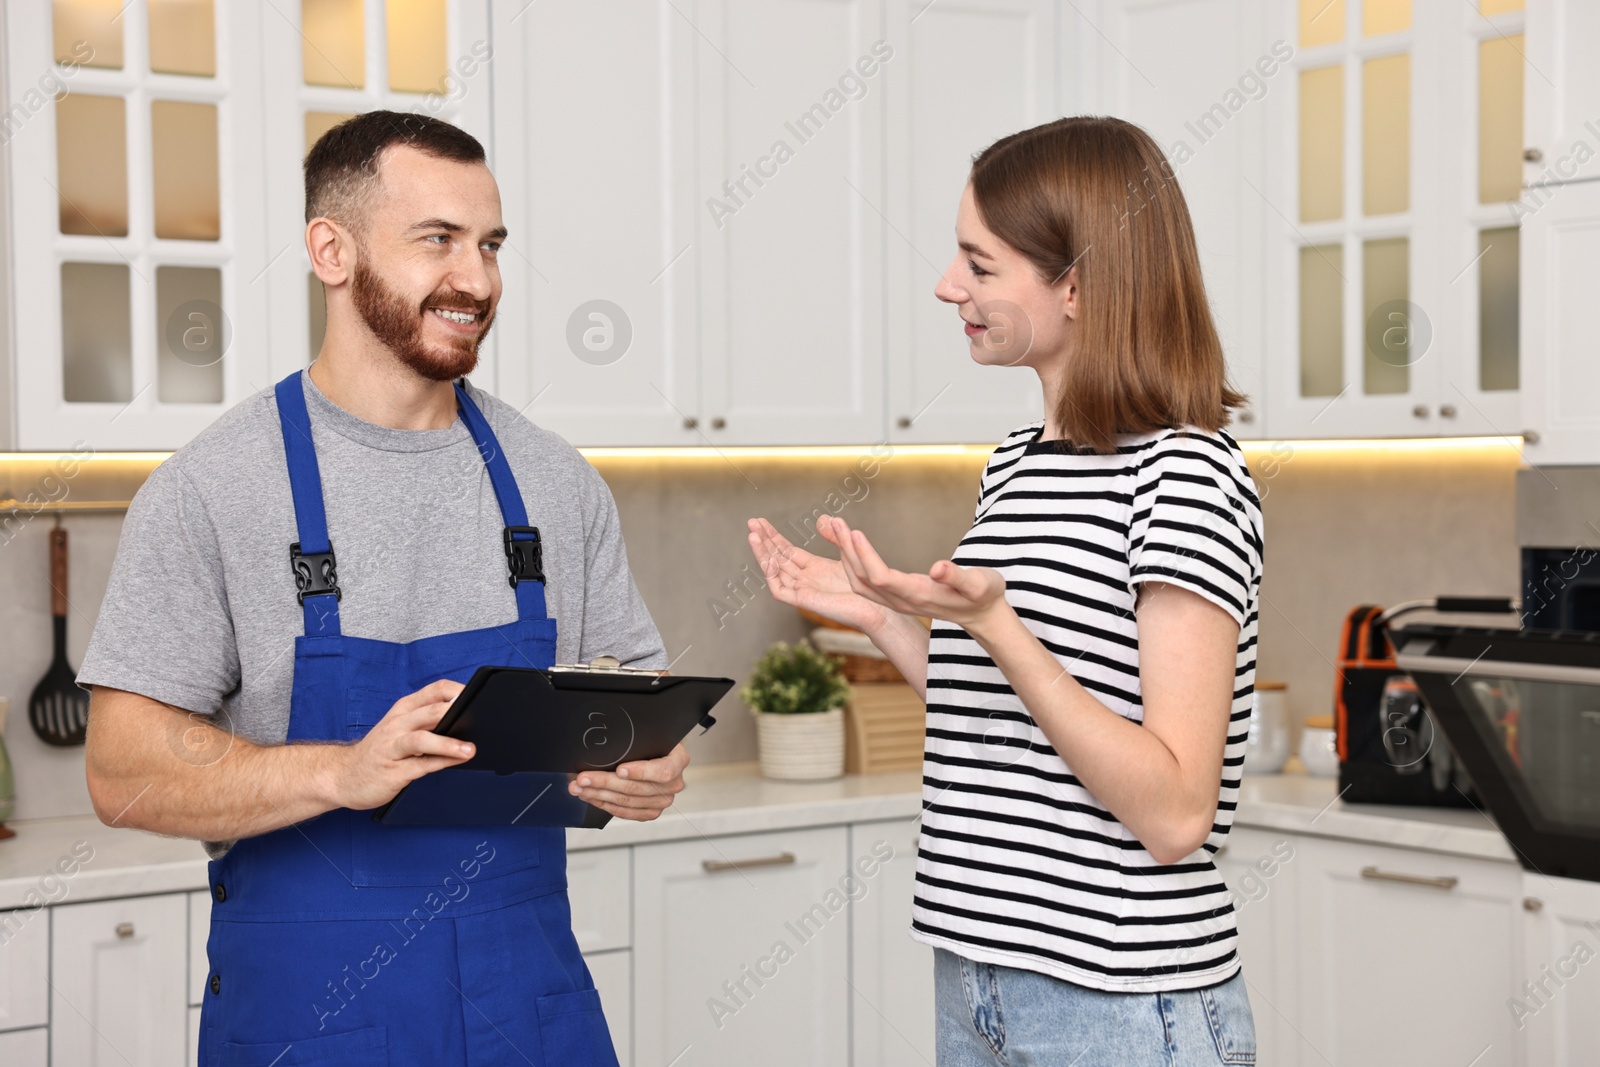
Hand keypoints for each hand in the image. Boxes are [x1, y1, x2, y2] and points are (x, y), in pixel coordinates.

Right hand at [325, 679, 474, 810]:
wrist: (343, 776)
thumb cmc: (380, 751)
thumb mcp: (401, 728)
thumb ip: (429, 721)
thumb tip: (468, 718)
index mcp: (403, 710)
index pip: (435, 690)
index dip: (458, 692)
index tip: (479, 697)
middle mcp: (397, 725)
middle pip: (430, 711)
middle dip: (456, 713)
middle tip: (480, 717)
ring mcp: (393, 748)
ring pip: (422, 739)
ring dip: (448, 743)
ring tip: (469, 749)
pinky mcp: (393, 772)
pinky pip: (420, 766)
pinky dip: (440, 763)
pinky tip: (455, 762)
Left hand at [569, 743, 688, 821]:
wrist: (656, 753)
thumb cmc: (651, 742)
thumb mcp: (648, 733)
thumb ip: (636, 737)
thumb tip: (606, 736)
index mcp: (678, 760)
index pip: (662, 771)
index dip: (640, 772)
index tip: (619, 769)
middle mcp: (674, 783)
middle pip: (637, 788)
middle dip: (605, 782)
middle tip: (583, 778)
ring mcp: (663, 800)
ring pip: (627, 802)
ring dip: (598, 794)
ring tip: (579, 787)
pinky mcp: (651, 811)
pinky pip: (626, 813)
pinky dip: (604, 805)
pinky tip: (590, 797)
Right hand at [746, 515, 892, 633]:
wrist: (875, 607)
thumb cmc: (865, 586)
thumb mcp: (847, 552)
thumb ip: (834, 536)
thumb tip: (821, 518)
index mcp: (813, 567)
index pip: (786, 549)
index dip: (773, 536)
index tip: (760, 522)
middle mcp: (804, 578)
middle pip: (777, 557)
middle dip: (763, 540)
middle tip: (751, 522)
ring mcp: (802, 590)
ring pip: (774, 571)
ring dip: (762, 553)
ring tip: (753, 536)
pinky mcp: (803, 601)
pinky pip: (780, 589)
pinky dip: (772, 575)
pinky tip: (769, 559)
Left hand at [830, 515, 1010, 633]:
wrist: (983, 616)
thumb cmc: (984, 596)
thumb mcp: (980, 584)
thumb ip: (959, 577)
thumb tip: (938, 568)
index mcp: (919, 595)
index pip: (881, 578)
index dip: (865, 556)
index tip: (854, 532)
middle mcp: (902, 601)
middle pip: (862, 580)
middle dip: (846, 550)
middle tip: (835, 522)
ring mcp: (897, 602)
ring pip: (859, 583)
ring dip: (845, 556)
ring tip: (835, 528)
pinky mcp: (896, 598)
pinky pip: (864, 584)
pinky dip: (852, 563)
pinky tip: (849, 546)